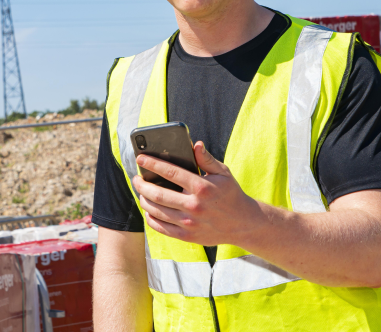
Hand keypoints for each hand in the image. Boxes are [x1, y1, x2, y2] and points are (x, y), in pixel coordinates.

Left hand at [132, 141, 261, 246]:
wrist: (244, 224)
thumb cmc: (231, 194)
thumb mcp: (223, 173)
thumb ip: (206, 159)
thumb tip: (195, 144)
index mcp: (202, 187)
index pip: (170, 172)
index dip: (152, 164)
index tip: (140, 158)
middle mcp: (194, 206)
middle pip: (158, 194)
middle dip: (142, 185)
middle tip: (136, 178)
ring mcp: (189, 224)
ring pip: (156, 211)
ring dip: (144, 200)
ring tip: (141, 192)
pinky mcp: (187, 236)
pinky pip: (161, 228)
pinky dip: (150, 218)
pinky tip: (149, 210)